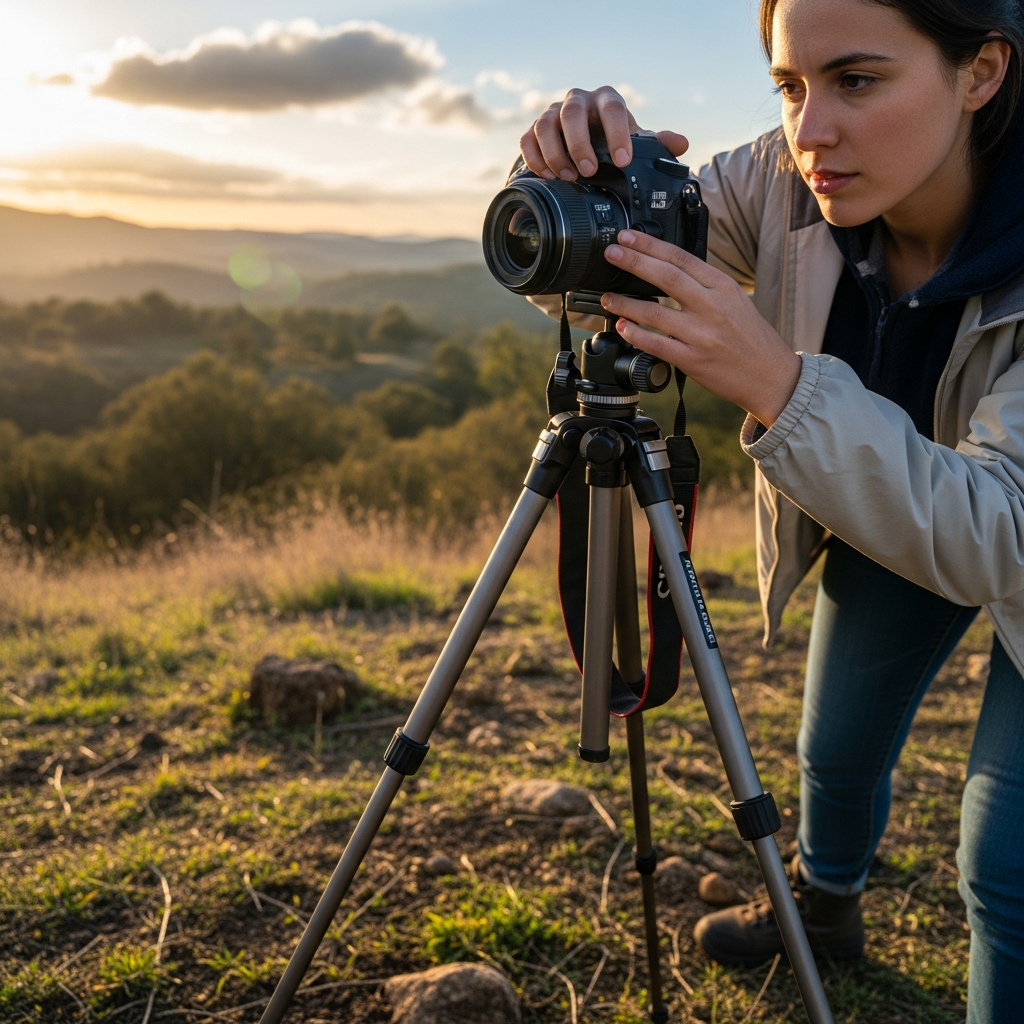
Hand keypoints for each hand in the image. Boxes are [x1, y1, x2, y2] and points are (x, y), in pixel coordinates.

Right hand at [520, 86, 688, 181]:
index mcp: (606, 100)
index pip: (611, 107)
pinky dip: (535, 159)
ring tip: (568, 178)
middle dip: (579, 144)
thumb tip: (681, 144)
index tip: (623, 160)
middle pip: (571, 114)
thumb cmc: (613, 141)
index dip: (616, 133)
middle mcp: (577, 101)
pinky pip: (527, 139)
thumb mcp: (636, 142)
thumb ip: (657, 143)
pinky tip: (548, 177)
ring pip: (545, 126)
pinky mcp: (534, 130)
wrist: (585, 141)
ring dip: (555, 154)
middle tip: (588, 172)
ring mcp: (552, 113)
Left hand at [601, 231, 801, 426]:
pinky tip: (622, 327)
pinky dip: (635, 334)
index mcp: (723, 287)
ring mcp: (702, 334)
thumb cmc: (752, 339)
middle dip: (633, 262)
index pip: (681, 258)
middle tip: (611, 254)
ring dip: (625, 302)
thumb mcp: (735, 302)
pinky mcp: (693, 360)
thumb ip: (705, 287)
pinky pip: (656, 344)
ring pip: (654, 312)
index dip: (650, 245)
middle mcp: (712, 307)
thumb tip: (669, 272)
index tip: (628, 237)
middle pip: (665, 277)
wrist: (772, 377)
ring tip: (607, 296)